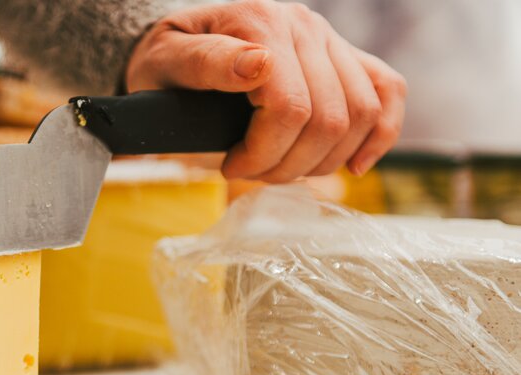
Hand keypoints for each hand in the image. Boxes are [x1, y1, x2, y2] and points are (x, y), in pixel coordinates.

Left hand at [125, 0, 405, 182]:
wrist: (181, 46)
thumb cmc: (166, 62)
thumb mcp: (165, 62)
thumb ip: (206, 62)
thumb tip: (258, 64)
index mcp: (259, 23)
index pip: (289, 107)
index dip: (262, 153)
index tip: (229, 165)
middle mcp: (303, 26)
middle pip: (328, 118)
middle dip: (289, 164)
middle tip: (251, 173)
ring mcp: (329, 40)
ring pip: (361, 114)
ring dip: (324, 160)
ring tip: (281, 167)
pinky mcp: (346, 57)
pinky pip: (388, 90)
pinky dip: (379, 134)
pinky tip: (352, 164)